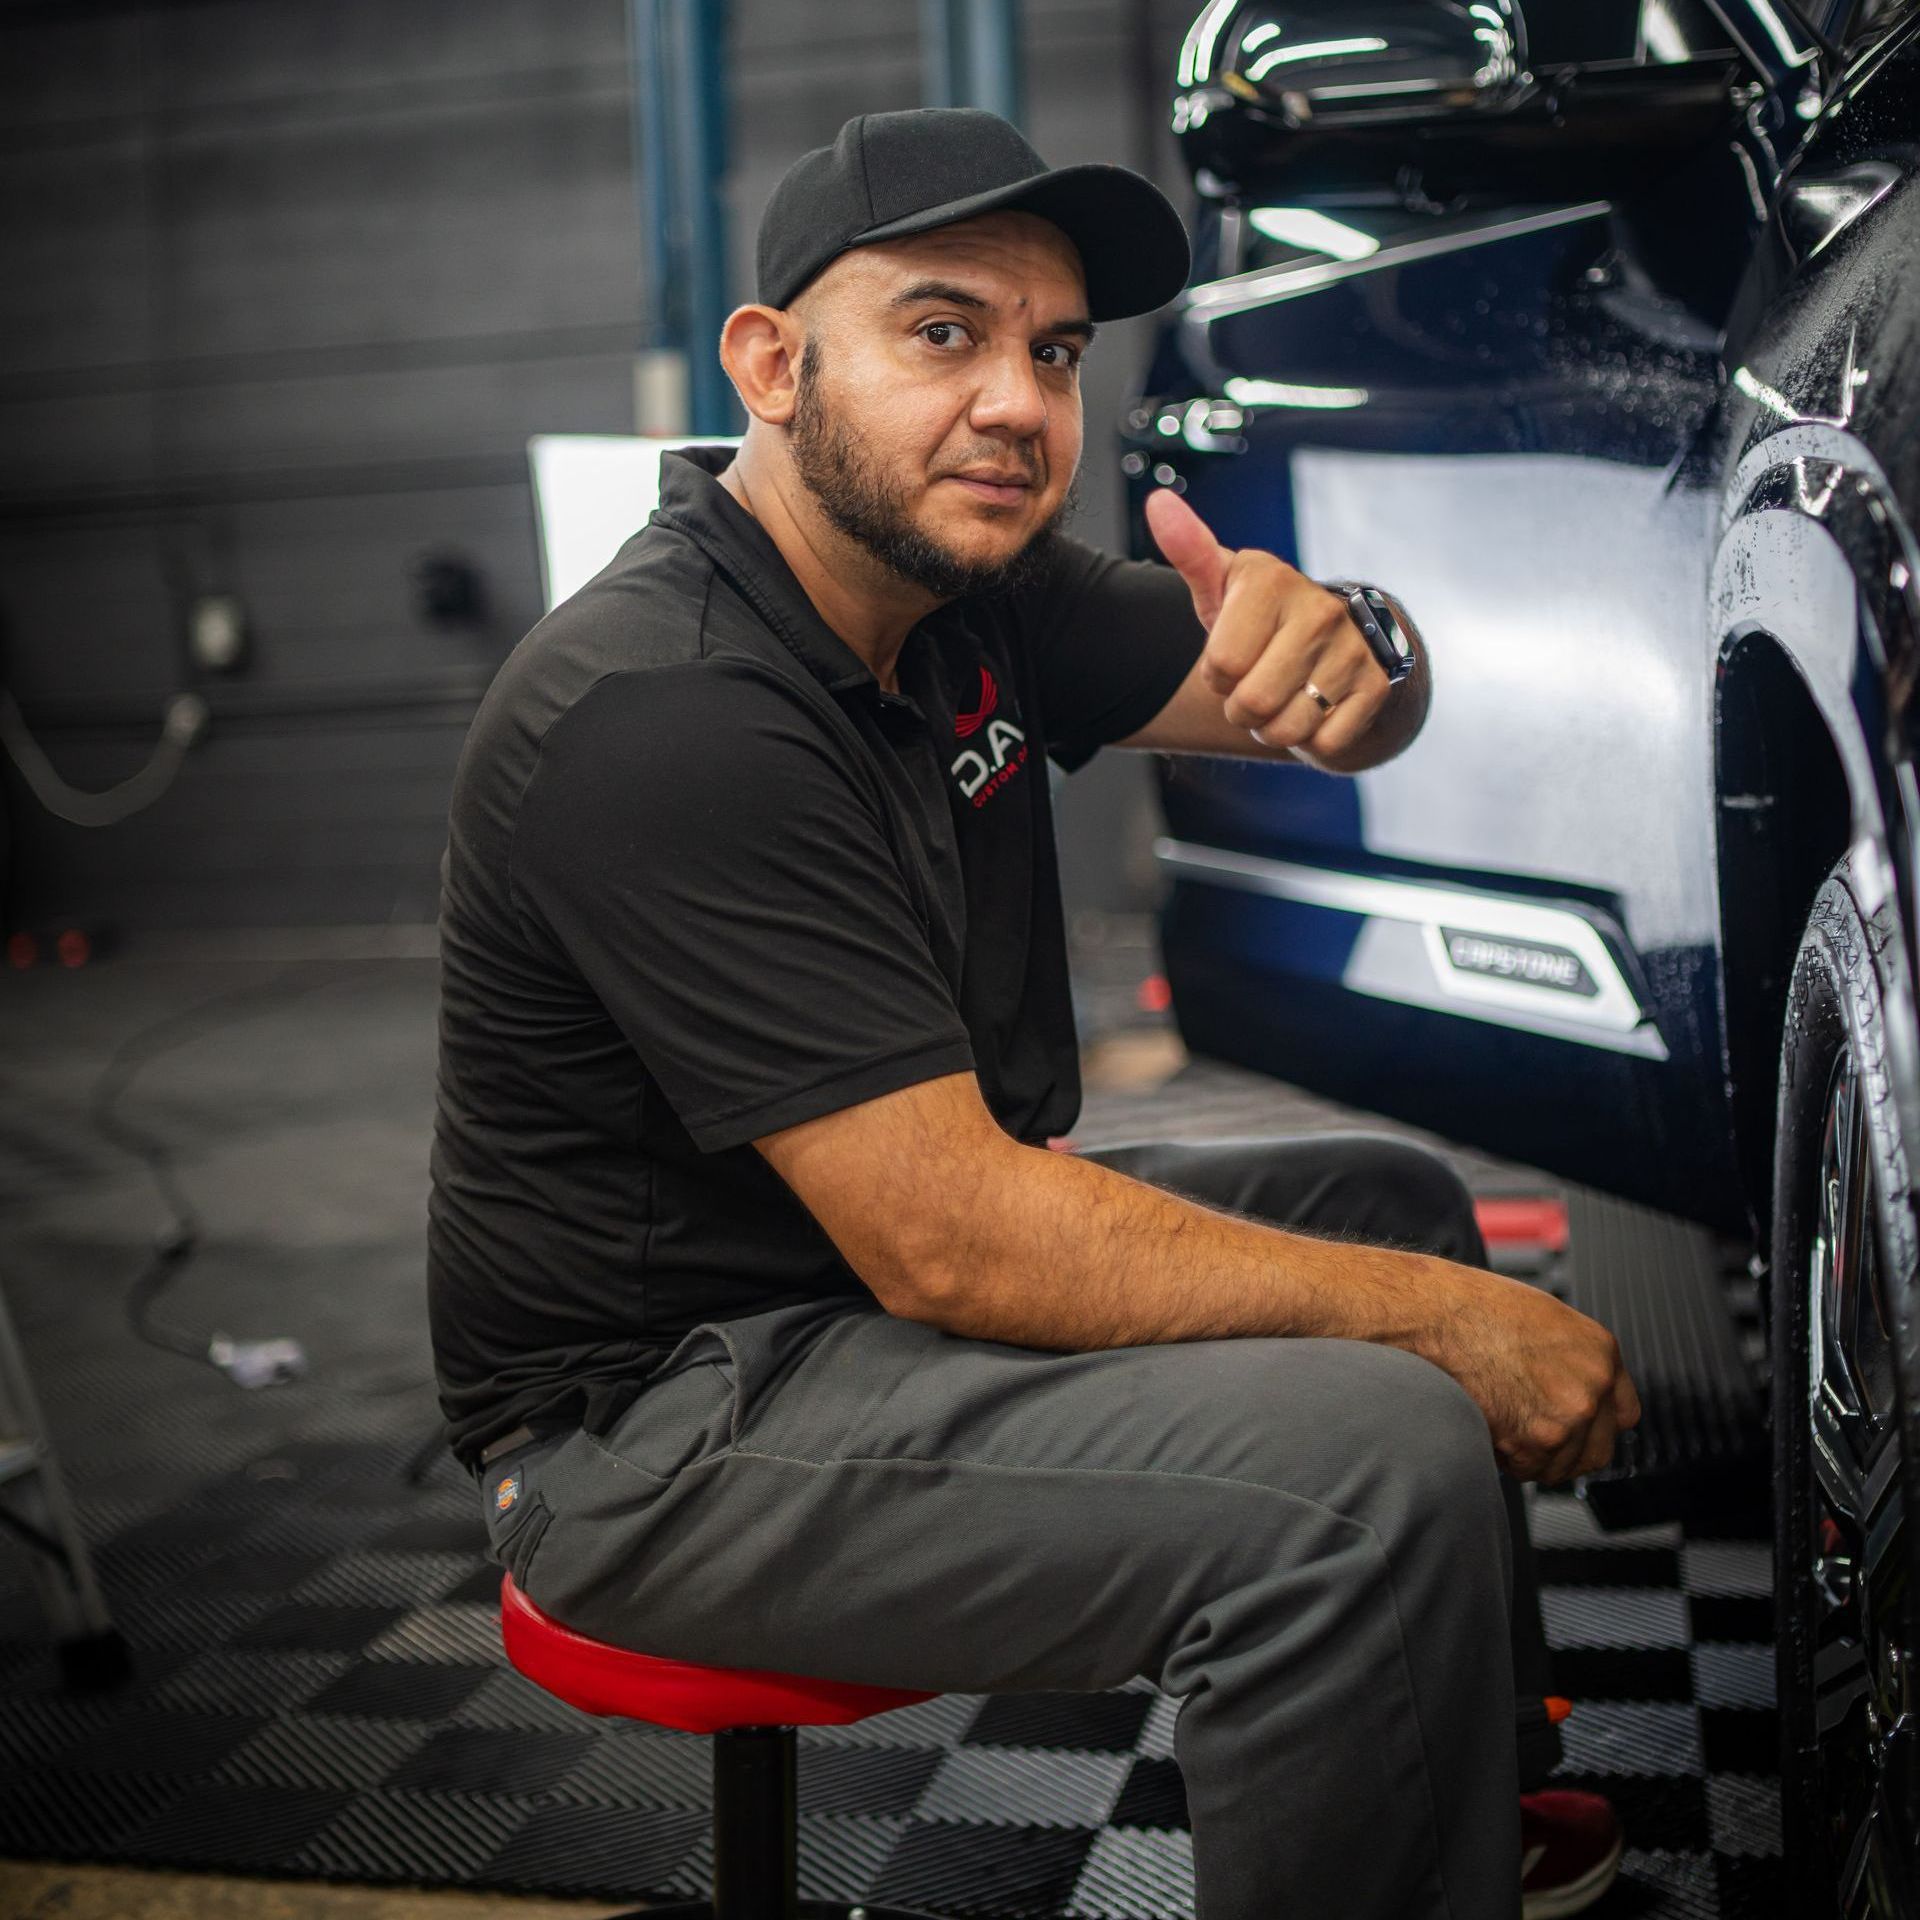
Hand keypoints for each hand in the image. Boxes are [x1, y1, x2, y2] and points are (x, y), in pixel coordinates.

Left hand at [1144, 487, 1396, 757]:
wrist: (1339, 637)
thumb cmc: (1263, 617)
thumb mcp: (1224, 585)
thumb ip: (1190, 550)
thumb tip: (1158, 502)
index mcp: (1273, 582)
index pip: (1220, 667)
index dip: (1217, 676)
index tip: (1233, 656)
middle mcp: (1320, 610)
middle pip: (1251, 705)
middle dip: (1242, 709)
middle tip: (1257, 684)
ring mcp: (1354, 649)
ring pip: (1288, 730)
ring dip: (1275, 729)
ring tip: (1285, 697)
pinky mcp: (1378, 687)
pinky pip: (1325, 744)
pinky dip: (1313, 741)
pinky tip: (1318, 708)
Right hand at [1421, 1264, 1642, 1483]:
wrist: (1437, 1316)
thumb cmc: (1477, 1310)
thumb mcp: (1546, 1322)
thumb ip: (1573, 1361)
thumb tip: (1574, 1390)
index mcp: (1601, 1354)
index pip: (1624, 1414)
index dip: (1596, 1425)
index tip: (1579, 1428)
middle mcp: (1592, 1388)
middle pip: (1598, 1452)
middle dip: (1567, 1452)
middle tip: (1536, 1438)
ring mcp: (1566, 1418)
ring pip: (1559, 1467)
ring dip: (1533, 1457)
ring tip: (1503, 1425)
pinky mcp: (1532, 1442)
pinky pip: (1526, 1470)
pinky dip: (1506, 1460)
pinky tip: (1489, 1427)